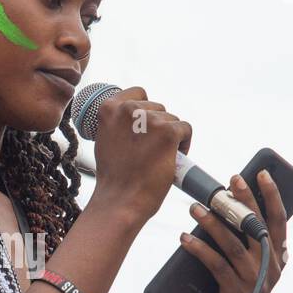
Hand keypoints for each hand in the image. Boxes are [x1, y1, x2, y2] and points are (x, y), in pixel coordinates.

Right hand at [90, 86, 192, 224]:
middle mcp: (129, 109)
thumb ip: (118, 122)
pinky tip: (173, 157)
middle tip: (151, 150)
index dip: (145, 111)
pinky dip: (184, 143)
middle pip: (158, 107)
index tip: (144, 130)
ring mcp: (150, 120)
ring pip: (173, 119)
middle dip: (158, 126)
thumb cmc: (114, 176)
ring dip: (171, 136)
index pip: (138, 93)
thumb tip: (136, 114)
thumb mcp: (106, 139)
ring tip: (160, 156)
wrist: (120, 200)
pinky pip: (185, 129)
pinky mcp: (168, 132)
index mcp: (110, 108)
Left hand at [180, 170, 287, 292]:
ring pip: (233, 244)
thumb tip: (224, 208)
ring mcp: (255, 282)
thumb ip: (243, 244)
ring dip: (212, 223)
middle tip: (228, 182)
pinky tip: (184, 238)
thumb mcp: (245, 269)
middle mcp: (271, 270)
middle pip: (257, 227)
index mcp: (278, 260)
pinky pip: (216, 264)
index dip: (272, 197)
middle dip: (243, 201)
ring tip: (194, 208)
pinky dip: (199, 249)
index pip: (279, 221)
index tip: (262, 174)